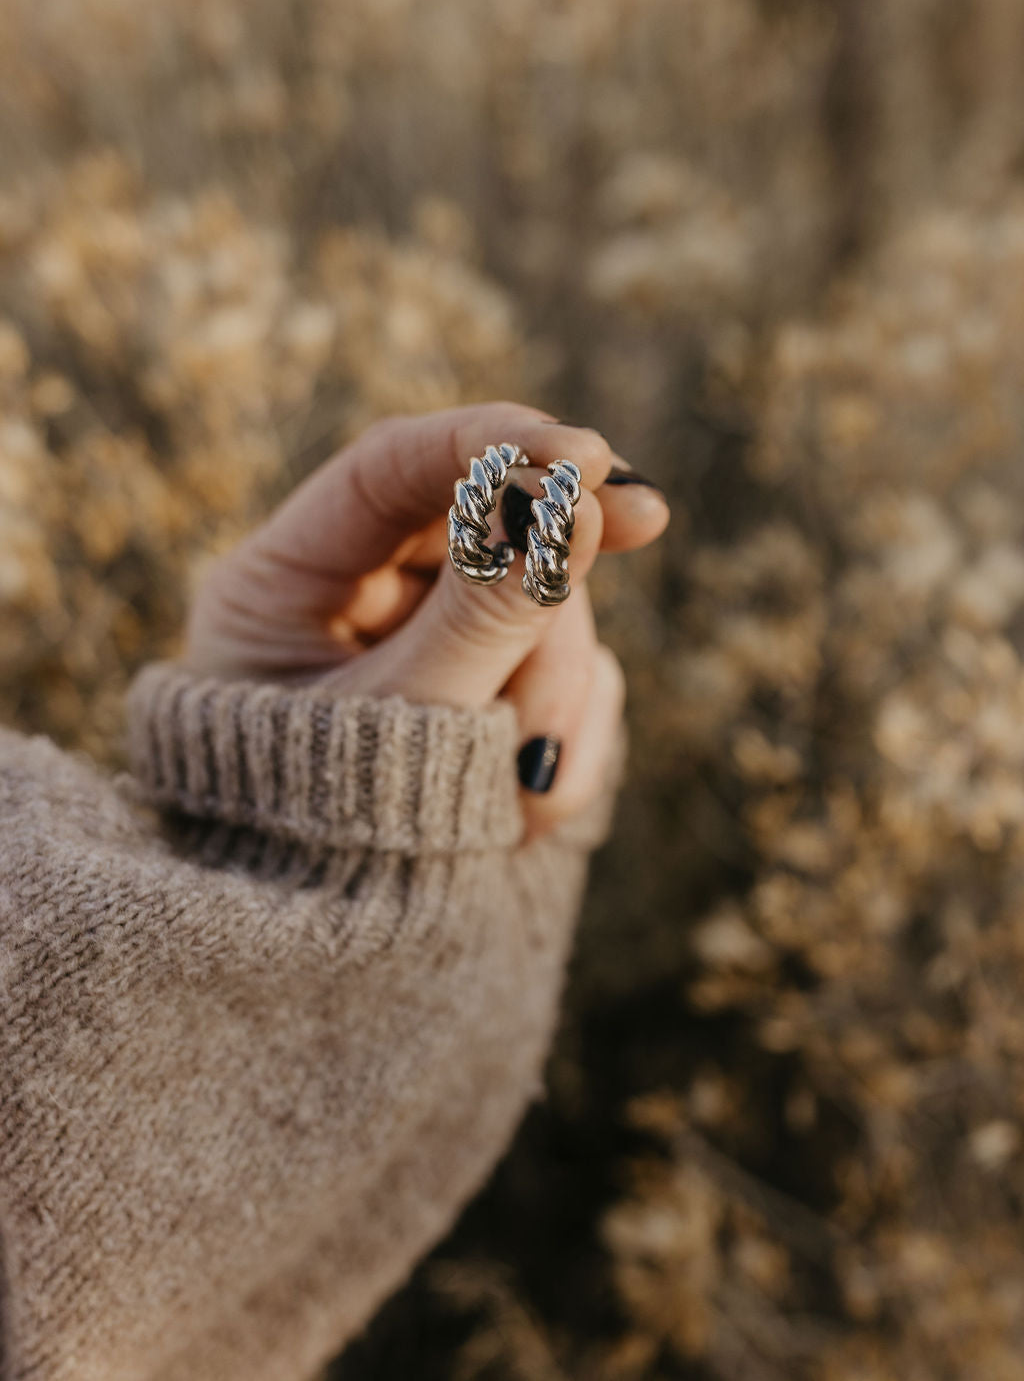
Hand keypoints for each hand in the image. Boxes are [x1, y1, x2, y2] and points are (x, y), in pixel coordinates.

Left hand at [184, 403, 669, 840]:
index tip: (586, 454)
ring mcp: (433, 646)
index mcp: (288, 582)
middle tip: (649, 521)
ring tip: (534, 791)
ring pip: (540, 603)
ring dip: (559, 687)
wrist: (332, 976)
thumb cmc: (328, 847)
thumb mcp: (404, 723)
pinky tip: (540, 806)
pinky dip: (568, 731)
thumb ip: (484, 614)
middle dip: (549, 576)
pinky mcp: (493, 696)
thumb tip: (573, 505)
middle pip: (486, 528)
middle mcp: (359, 600)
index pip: (392, 466)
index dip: (491, 442)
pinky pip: (562, 672)